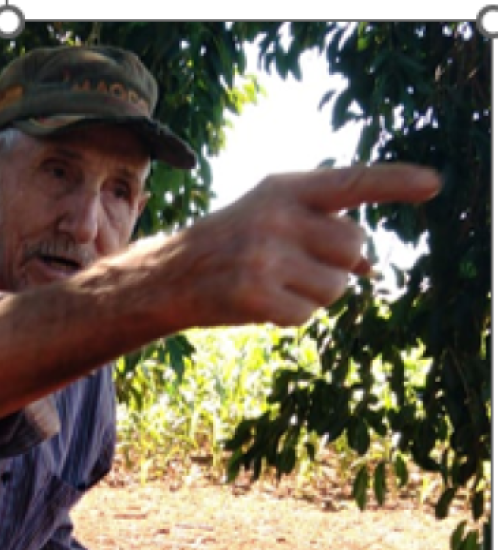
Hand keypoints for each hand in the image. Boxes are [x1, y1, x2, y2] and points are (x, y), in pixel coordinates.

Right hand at [164, 162, 442, 328]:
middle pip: (352, 246)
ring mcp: (265, 256)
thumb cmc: (230, 247)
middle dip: (337, 264)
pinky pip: (306, 315)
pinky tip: (262, 305)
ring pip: (336, 287)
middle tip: (298, 267)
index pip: (351, 181)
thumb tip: (369, 265)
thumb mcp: (273, 221)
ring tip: (277, 285)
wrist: (167, 276)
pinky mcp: (254, 295)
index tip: (433, 185)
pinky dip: (291, 317)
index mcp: (285, 188)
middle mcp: (277, 216)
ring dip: (315, 296)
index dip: (395, 183)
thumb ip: (321, 231)